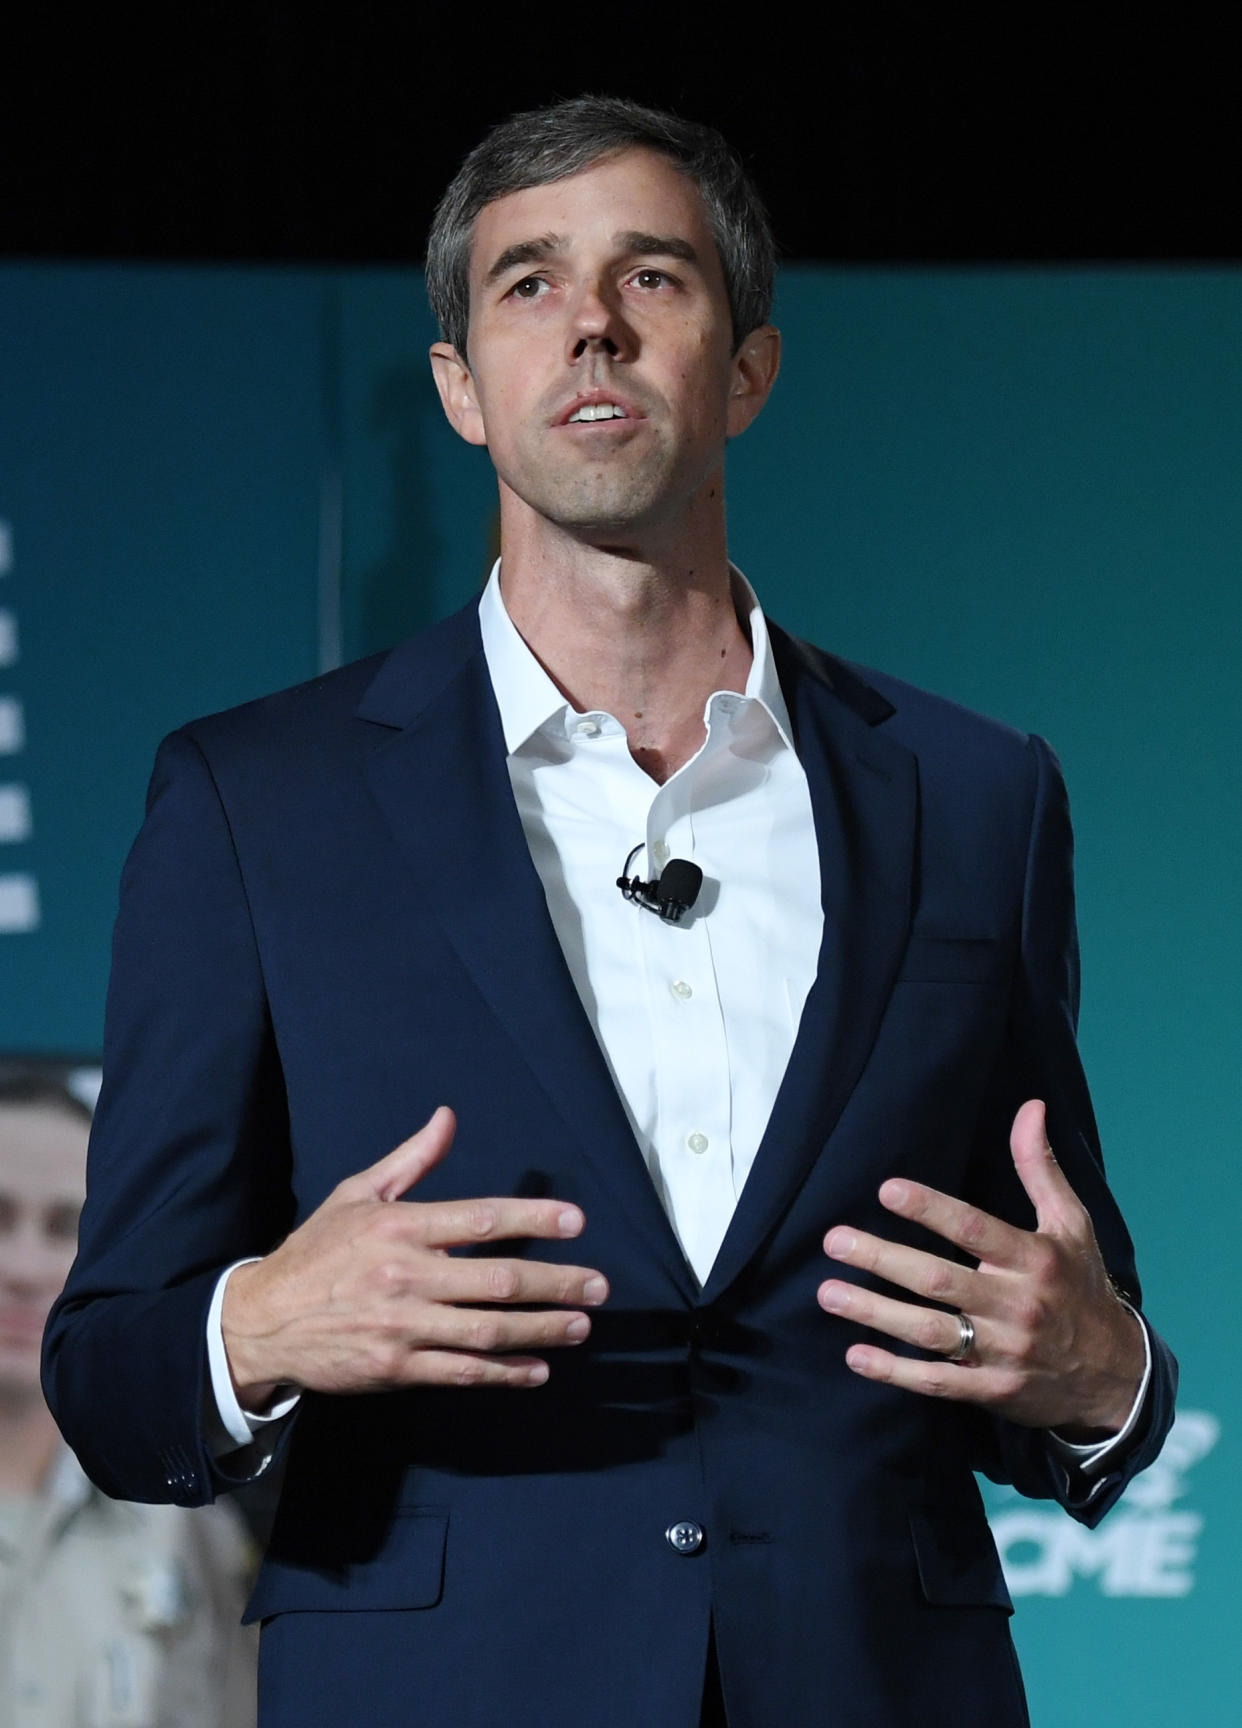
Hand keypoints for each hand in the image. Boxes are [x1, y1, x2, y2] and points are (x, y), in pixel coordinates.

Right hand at [222, 1106, 607, 1406]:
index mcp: (400, 1227)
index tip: (576, 1221)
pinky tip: (535, 1369)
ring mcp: (402, 1326)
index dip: (533, 1219)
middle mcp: (405, 1275)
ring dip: (541, 1330)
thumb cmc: (317, 1251)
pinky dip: (503, 1372)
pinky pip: (461, 1372)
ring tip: (580, 1325)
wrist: (261, 1320)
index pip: (480, 1219)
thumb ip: (411, 1159)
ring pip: (487, 1330)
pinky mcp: (396, 1367)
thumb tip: (448, 1117)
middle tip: (598, 1286)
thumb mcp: (358, 1193)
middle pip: (497, 1280)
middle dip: (556, 1282)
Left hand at [817, 1100, 1144, 1434]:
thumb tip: (1030, 1107)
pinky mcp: (993, 1390)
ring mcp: (1004, 1351)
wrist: (1117, 1374)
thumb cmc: (1080, 1286)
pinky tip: (856, 1354)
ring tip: (829, 1293)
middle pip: (939, 1280)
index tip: (887, 1190)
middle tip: (834, 1240)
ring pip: (930, 1331)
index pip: (975, 1229)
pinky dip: (895, 1372)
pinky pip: (938, 1382)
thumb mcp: (1071, 1224)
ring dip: (875, 1312)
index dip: (931, 1209)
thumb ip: (1039, 1167)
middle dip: (882, 1259)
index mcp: (1034, 1259)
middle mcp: (1016, 1304)